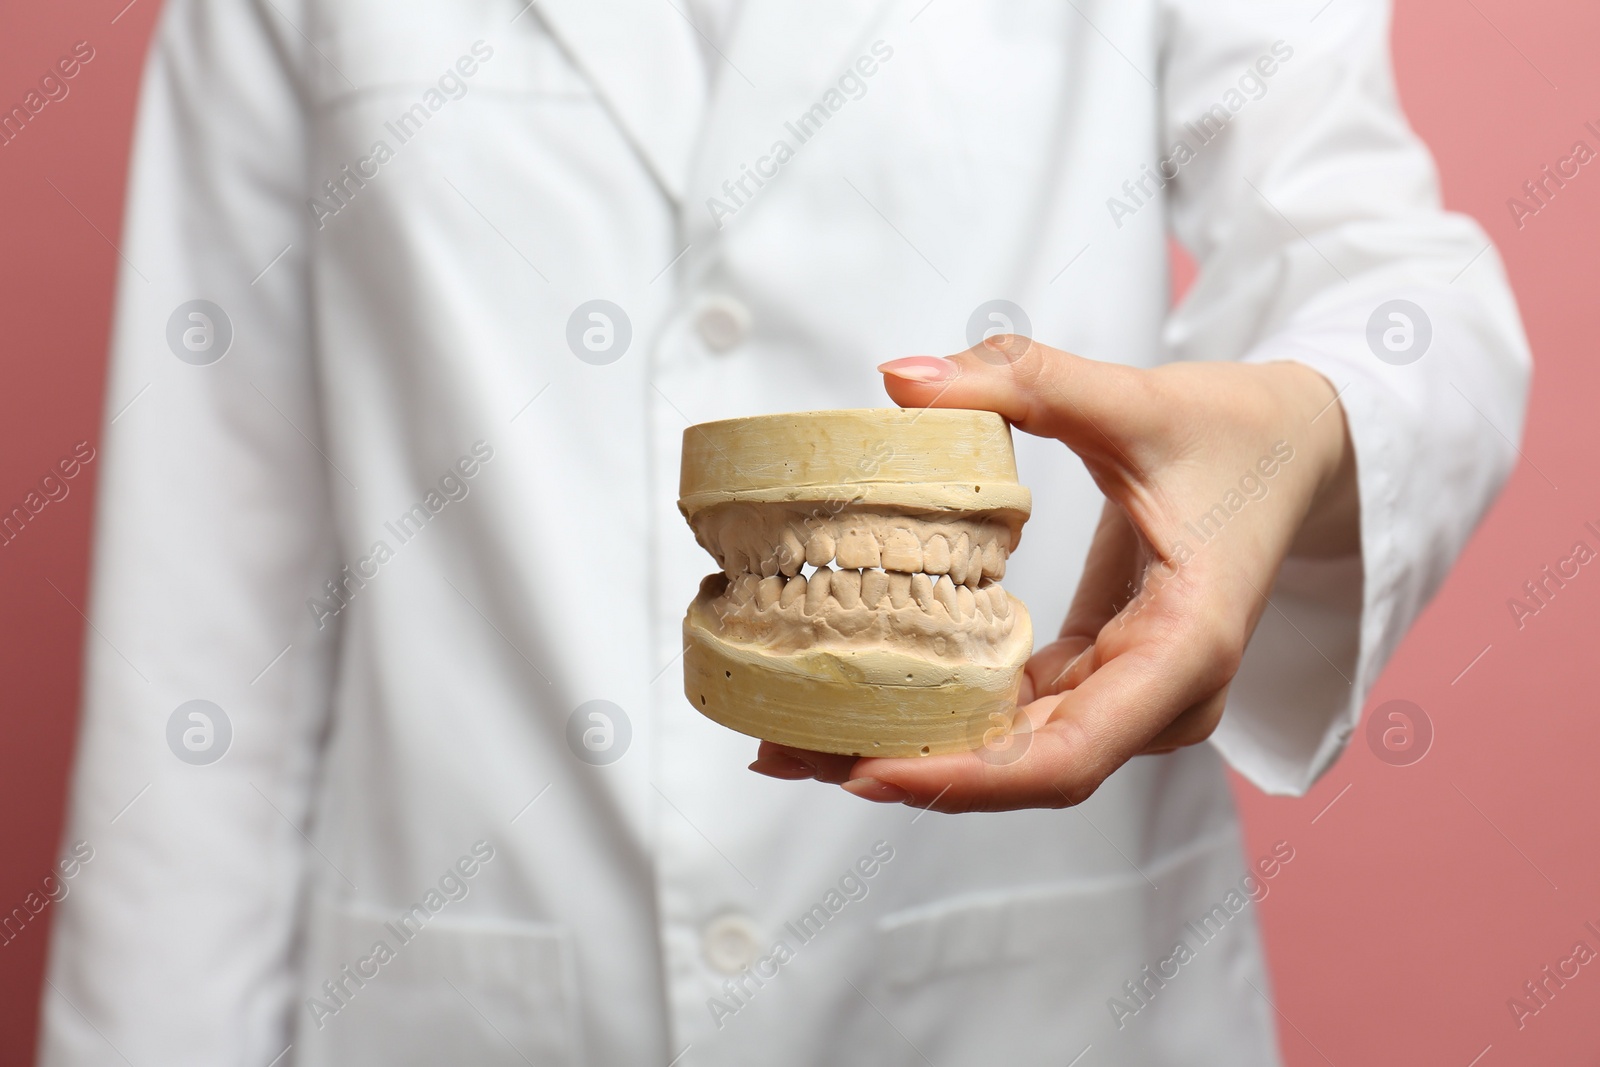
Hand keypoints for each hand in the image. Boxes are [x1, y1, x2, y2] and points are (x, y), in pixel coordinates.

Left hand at [749, 336, 1357, 811]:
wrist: (1304, 448)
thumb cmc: (1241, 430)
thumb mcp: (1138, 399)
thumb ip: (1024, 382)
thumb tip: (898, 380)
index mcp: (1186, 648)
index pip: (1068, 753)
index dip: (963, 776)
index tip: (865, 771)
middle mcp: (1161, 695)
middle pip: (1022, 767)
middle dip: (905, 769)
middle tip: (785, 752)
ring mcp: (1135, 694)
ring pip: (1013, 751)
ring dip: (911, 747)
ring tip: (796, 736)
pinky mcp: (1106, 673)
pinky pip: (1019, 715)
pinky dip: (944, 715)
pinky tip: (864, 700)